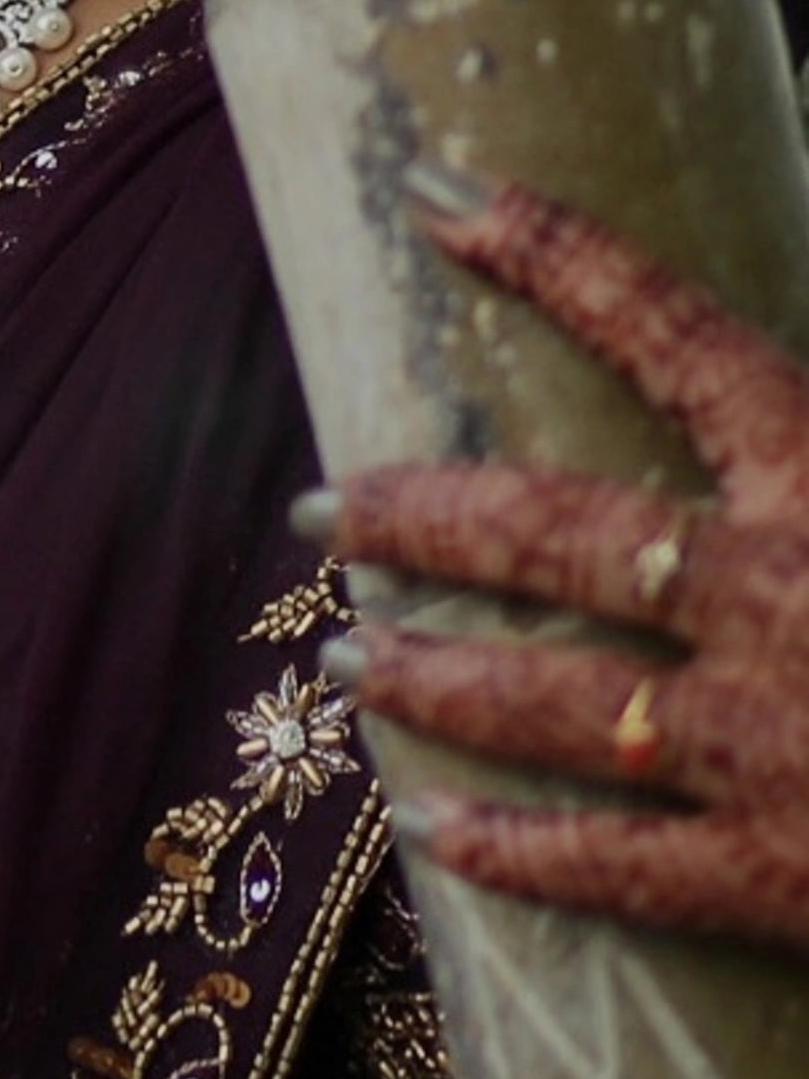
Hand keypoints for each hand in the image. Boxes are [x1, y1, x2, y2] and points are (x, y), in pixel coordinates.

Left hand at [313, 179, 808, 952]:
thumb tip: (772, 397)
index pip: (677, 334)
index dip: (558, 258)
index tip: (442, 196)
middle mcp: (777, 599)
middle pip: (555, 531)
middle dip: (421, 511)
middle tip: (316, 502)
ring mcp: (762, 747)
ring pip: (547, 698)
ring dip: (432, 673)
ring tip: (347, 653)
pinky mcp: (775, 881)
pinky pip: (610, 867)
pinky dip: (511, 853)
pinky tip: (432, 837)